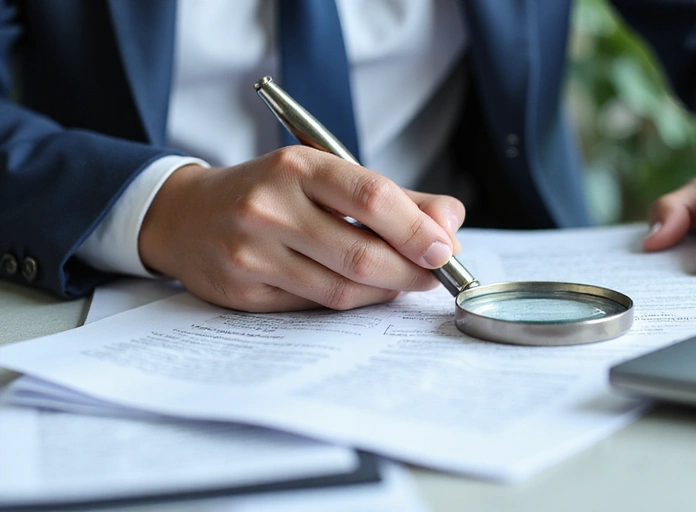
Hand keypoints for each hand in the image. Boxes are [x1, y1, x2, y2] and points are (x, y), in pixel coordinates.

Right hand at [138, 146, 464, 311]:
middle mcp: (269, 209)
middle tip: (436, 275)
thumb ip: (391, 197)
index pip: (370, 197)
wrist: (186, 215)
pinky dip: (350, 303)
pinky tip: (362, 292)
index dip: (416, 228)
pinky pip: (313, 308)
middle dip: (411, 271)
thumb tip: (449, 224)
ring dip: (385, 291)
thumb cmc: (269, 192)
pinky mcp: (243, 293)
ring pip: (340, 289)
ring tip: (404, 282)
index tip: (446, 249)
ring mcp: (251, 254)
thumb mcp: (323, 175)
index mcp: (295, 167)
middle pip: (361, 254)